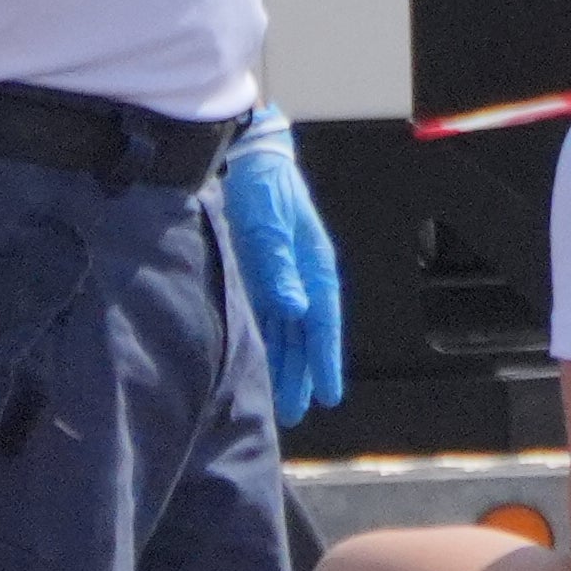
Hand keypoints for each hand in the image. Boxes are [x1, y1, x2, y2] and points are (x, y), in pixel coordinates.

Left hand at [220, 108, 347, 419]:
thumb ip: (280, 268)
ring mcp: (278, 277)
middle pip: (305, 336)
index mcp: (314, 267)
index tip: (328, 395)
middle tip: (297, 413)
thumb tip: (295, 311)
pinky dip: (263, 344)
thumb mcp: (269, 226)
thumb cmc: (262, 186)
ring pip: (284, 332)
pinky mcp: (255, 274)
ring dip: (282, 365)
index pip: (323, 323)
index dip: (325, 361)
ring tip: (279, 402)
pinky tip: (257, 365)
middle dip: (302, 374)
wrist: (242, 156)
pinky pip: (263, 319)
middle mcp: (300, 278)